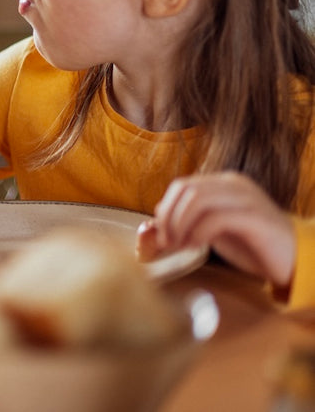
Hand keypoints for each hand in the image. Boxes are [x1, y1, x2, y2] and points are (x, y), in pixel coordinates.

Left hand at [151, 172, 295, 288]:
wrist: (295, 261)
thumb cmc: (252, 246)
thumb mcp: (212, 233)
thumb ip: (185, 226)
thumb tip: (150, 228)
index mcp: (223, 183)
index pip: (181, 186)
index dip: (165, 210)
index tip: (161, 236)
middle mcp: (234, 185)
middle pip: (185, 189)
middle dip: (168, 217)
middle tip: (167, 242)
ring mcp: (246, 198)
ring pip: (197, 198)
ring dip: (180, 224)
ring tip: (181, 245)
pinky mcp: (256, 218)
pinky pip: (216, 218)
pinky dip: (198, 233)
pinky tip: (197, 247)